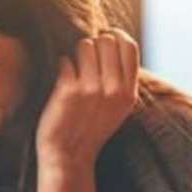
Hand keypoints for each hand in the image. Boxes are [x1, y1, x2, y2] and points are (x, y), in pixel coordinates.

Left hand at [35, 29, 138, 170]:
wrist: (68, 156)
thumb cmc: (90, 128)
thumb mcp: (118, 108)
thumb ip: (122, 81)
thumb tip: (116, 45)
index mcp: (129, 92)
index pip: (129, 46)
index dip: (116, 35)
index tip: (105, 36)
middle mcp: (113, 89)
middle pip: (107, 41)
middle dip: (95, 42)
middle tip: (85, 56)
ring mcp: (91, 89)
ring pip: (86, 45)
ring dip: (77, 52)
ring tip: (73, 67)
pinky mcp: (68, 90)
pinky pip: (65, 60)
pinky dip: (62, 65)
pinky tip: (61, 78)